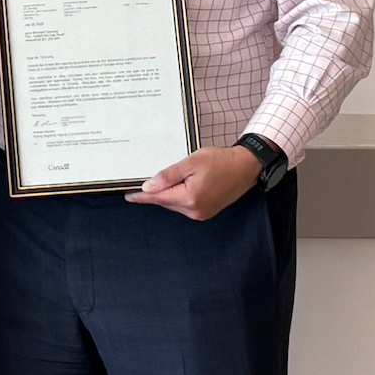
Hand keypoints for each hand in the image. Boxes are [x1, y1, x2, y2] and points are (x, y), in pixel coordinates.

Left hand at [125, 145, 261, 220]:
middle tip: (147, 179)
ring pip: (175, 203)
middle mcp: (195, 211)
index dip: (142, 197)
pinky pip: (185, 205)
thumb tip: (149, 186)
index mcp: (190, 198)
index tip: (128, 196)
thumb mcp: (191, 162)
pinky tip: (181, 184)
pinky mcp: (206, 211)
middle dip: (157, 191)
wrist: (246, 167)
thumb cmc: (221, 161)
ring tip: (172, 177)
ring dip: (169, 193)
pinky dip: (179, 196)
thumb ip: (168, 175)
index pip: (158, 198)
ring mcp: (202, 213)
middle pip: (166, 201)